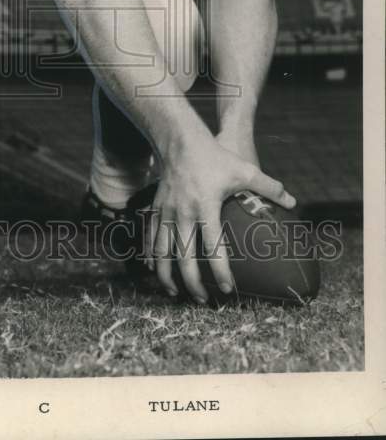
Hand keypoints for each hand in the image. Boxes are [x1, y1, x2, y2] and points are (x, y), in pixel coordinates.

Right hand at [146, 128, 294, 302]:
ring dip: (167, 275)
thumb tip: (292, 202)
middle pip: (183, 256)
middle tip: (202, 301)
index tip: (227, 290)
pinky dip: (151, 256)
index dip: (220, 271)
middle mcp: (183, 212)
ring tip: (174, 293)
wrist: (180, 140)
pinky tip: (154, 270)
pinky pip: (150, 237)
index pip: (213, 247)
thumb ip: (269, 187)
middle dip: (192, 283)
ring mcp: (166, 211)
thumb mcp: (244, 169)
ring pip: (162, 251)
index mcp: (206, 206)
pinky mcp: (157, 207)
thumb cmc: (214, 156)